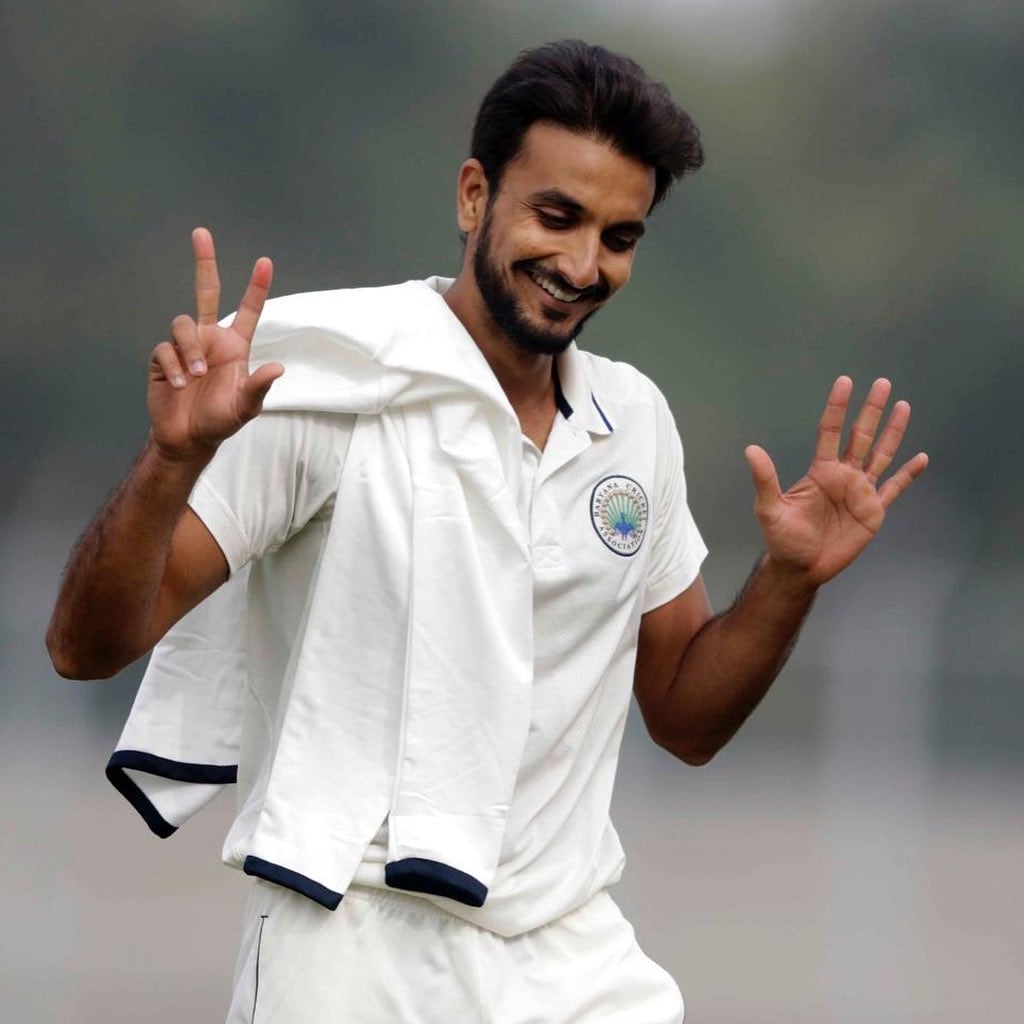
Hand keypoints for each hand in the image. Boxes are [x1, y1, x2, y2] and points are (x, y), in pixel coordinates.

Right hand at [147, 228, 283, 459]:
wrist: (188, 438)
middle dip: (204, 262)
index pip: (248, 312)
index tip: (265, 262)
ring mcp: (185, 346)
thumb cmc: (220, 420)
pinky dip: (173, 366)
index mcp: (233, 347)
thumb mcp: (245, 408)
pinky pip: (165, 349)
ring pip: (182, 324)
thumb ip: (259, 388)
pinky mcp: (162, 358)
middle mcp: (209, 339)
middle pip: (206, 292)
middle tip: (201, 233)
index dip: (256, 288)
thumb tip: (277, 368)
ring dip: (189, 349)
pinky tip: (178, 385)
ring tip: (193, 377)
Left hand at [744, 376, 928, 588]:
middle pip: (861, 436)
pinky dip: (908, 474)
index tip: (844, 382)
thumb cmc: (783, 539)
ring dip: (892, 432)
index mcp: (821, 471)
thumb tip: (751, 450)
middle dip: (871, 410)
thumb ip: (765, 480)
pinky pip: (894, 488)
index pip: (830, 432)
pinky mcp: (873, 511)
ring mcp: (860, 491)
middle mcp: (843, 475)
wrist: (801, 568)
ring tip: (903, 406)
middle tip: (881, 383)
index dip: (837, 408)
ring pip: (881, 455)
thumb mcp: (770, 509)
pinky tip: (921, 458)